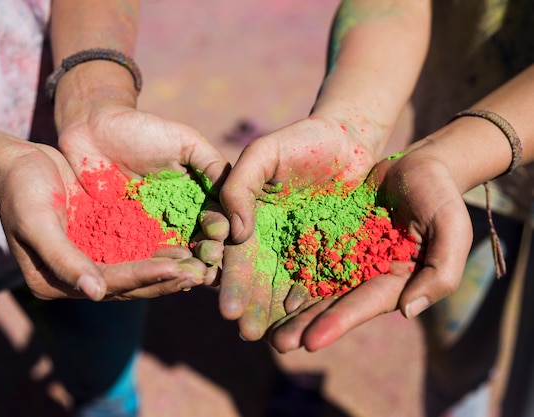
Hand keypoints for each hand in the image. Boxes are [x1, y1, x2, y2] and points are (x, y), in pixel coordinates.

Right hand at [0, 141, 208, 300]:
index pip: (108, 284)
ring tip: (200, 263)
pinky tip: (186, 244)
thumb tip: (96, 294)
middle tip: (200, 273)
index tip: (178, 270)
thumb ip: (64, 259)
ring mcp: (91, 259)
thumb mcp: (37, 223)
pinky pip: (136, 249)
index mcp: (55, 283)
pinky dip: (160, 249)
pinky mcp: (103, 240)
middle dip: (165, 279)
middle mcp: (77, 277)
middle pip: (128, 284)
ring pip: (137, 269)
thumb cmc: (21, 191)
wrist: (18, 164)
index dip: (144, 277)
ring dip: (168, 268)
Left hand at [57, 103, 230, 282]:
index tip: (222, 236)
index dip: (220, 230)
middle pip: (196, 245)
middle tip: (208, 266)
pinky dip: (147, 269)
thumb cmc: (144, 130)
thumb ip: (213, 167)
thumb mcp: (186, 143)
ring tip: (188, 278)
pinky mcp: (120, 239)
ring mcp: (149, 232)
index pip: (215, 221)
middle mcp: (177, 221)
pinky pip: (135, 257)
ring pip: (170, 256)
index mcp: (196, 200)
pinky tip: (156, 276)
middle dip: (204, 257)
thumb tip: (241, 198)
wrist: (94, 129)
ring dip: (180, 268)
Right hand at [218, 115, 381, 338]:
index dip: (231, 283)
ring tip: (277, 341)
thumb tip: (235, 231)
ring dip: (281, 314)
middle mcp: (273, 240)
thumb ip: (240, 186)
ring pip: (288, 285)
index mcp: (250, 221)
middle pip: (260, 279)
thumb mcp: (262, 154)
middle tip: (247, 334)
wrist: (347, 139)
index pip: (237, 257)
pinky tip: (310, 318)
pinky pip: (324, 278)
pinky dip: (316, 299)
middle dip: (252, 307)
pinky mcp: (333, 251)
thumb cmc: (300, 141)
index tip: (226, 310)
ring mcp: (302, 248)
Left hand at [267, 142, 472, 351]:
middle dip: (305, 325)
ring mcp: (347, 256)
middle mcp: (367, 275)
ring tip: (262, 327)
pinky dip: (286, 270)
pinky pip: (305, 254)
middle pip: (333, 304)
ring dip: (289, 306)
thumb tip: (408, 311)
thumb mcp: (451, 228)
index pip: (365, 305)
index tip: (310, 343)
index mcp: (396, 281)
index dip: (338, 323)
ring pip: (314, 285)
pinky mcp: (330, 237)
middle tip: (277, 345)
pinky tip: (262, 283)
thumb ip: (440, 272)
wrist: (418, 165)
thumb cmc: (440, 196)